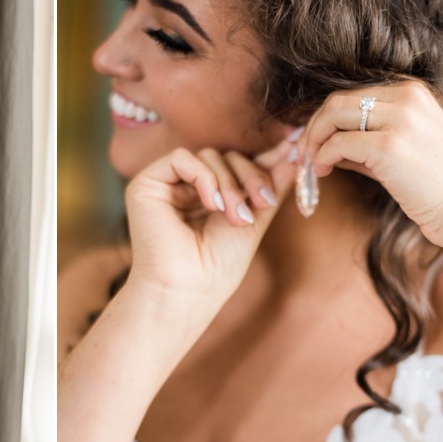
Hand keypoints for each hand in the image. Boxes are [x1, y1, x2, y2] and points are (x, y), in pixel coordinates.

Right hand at [124, 137, 295, 309]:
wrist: (188, 290)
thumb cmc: (217, 267)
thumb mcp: (255, 220)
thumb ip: (271, 186)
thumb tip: (295, 151)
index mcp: (209, 197)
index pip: (238, 166)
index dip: (265, 160)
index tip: (295, 152)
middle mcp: (185, 188)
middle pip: (226, 156)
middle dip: (250, 175)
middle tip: (263, 202)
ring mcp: (166, 185)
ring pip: (208, 155)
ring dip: (229, 183)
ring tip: (234, 217)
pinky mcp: (147, 184)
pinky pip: (182, 158)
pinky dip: (204, 177)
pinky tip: (210, 205)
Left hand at [298, 80, 442, 248]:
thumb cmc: (435, 188)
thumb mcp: (397, 154)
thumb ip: (361, 143)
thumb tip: (320, 145)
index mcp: (412, 93)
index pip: (350, 96)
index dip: (323, 120)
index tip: (310, 144)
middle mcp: (407, 97)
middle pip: (336, 102)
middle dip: (311, 129)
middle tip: (301, 156)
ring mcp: (400, 118)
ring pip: (332, 115)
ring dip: (312, 142)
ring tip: (309, 166)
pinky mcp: (390, 145)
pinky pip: (337, 143)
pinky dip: (322, 157)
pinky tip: (323, 172)